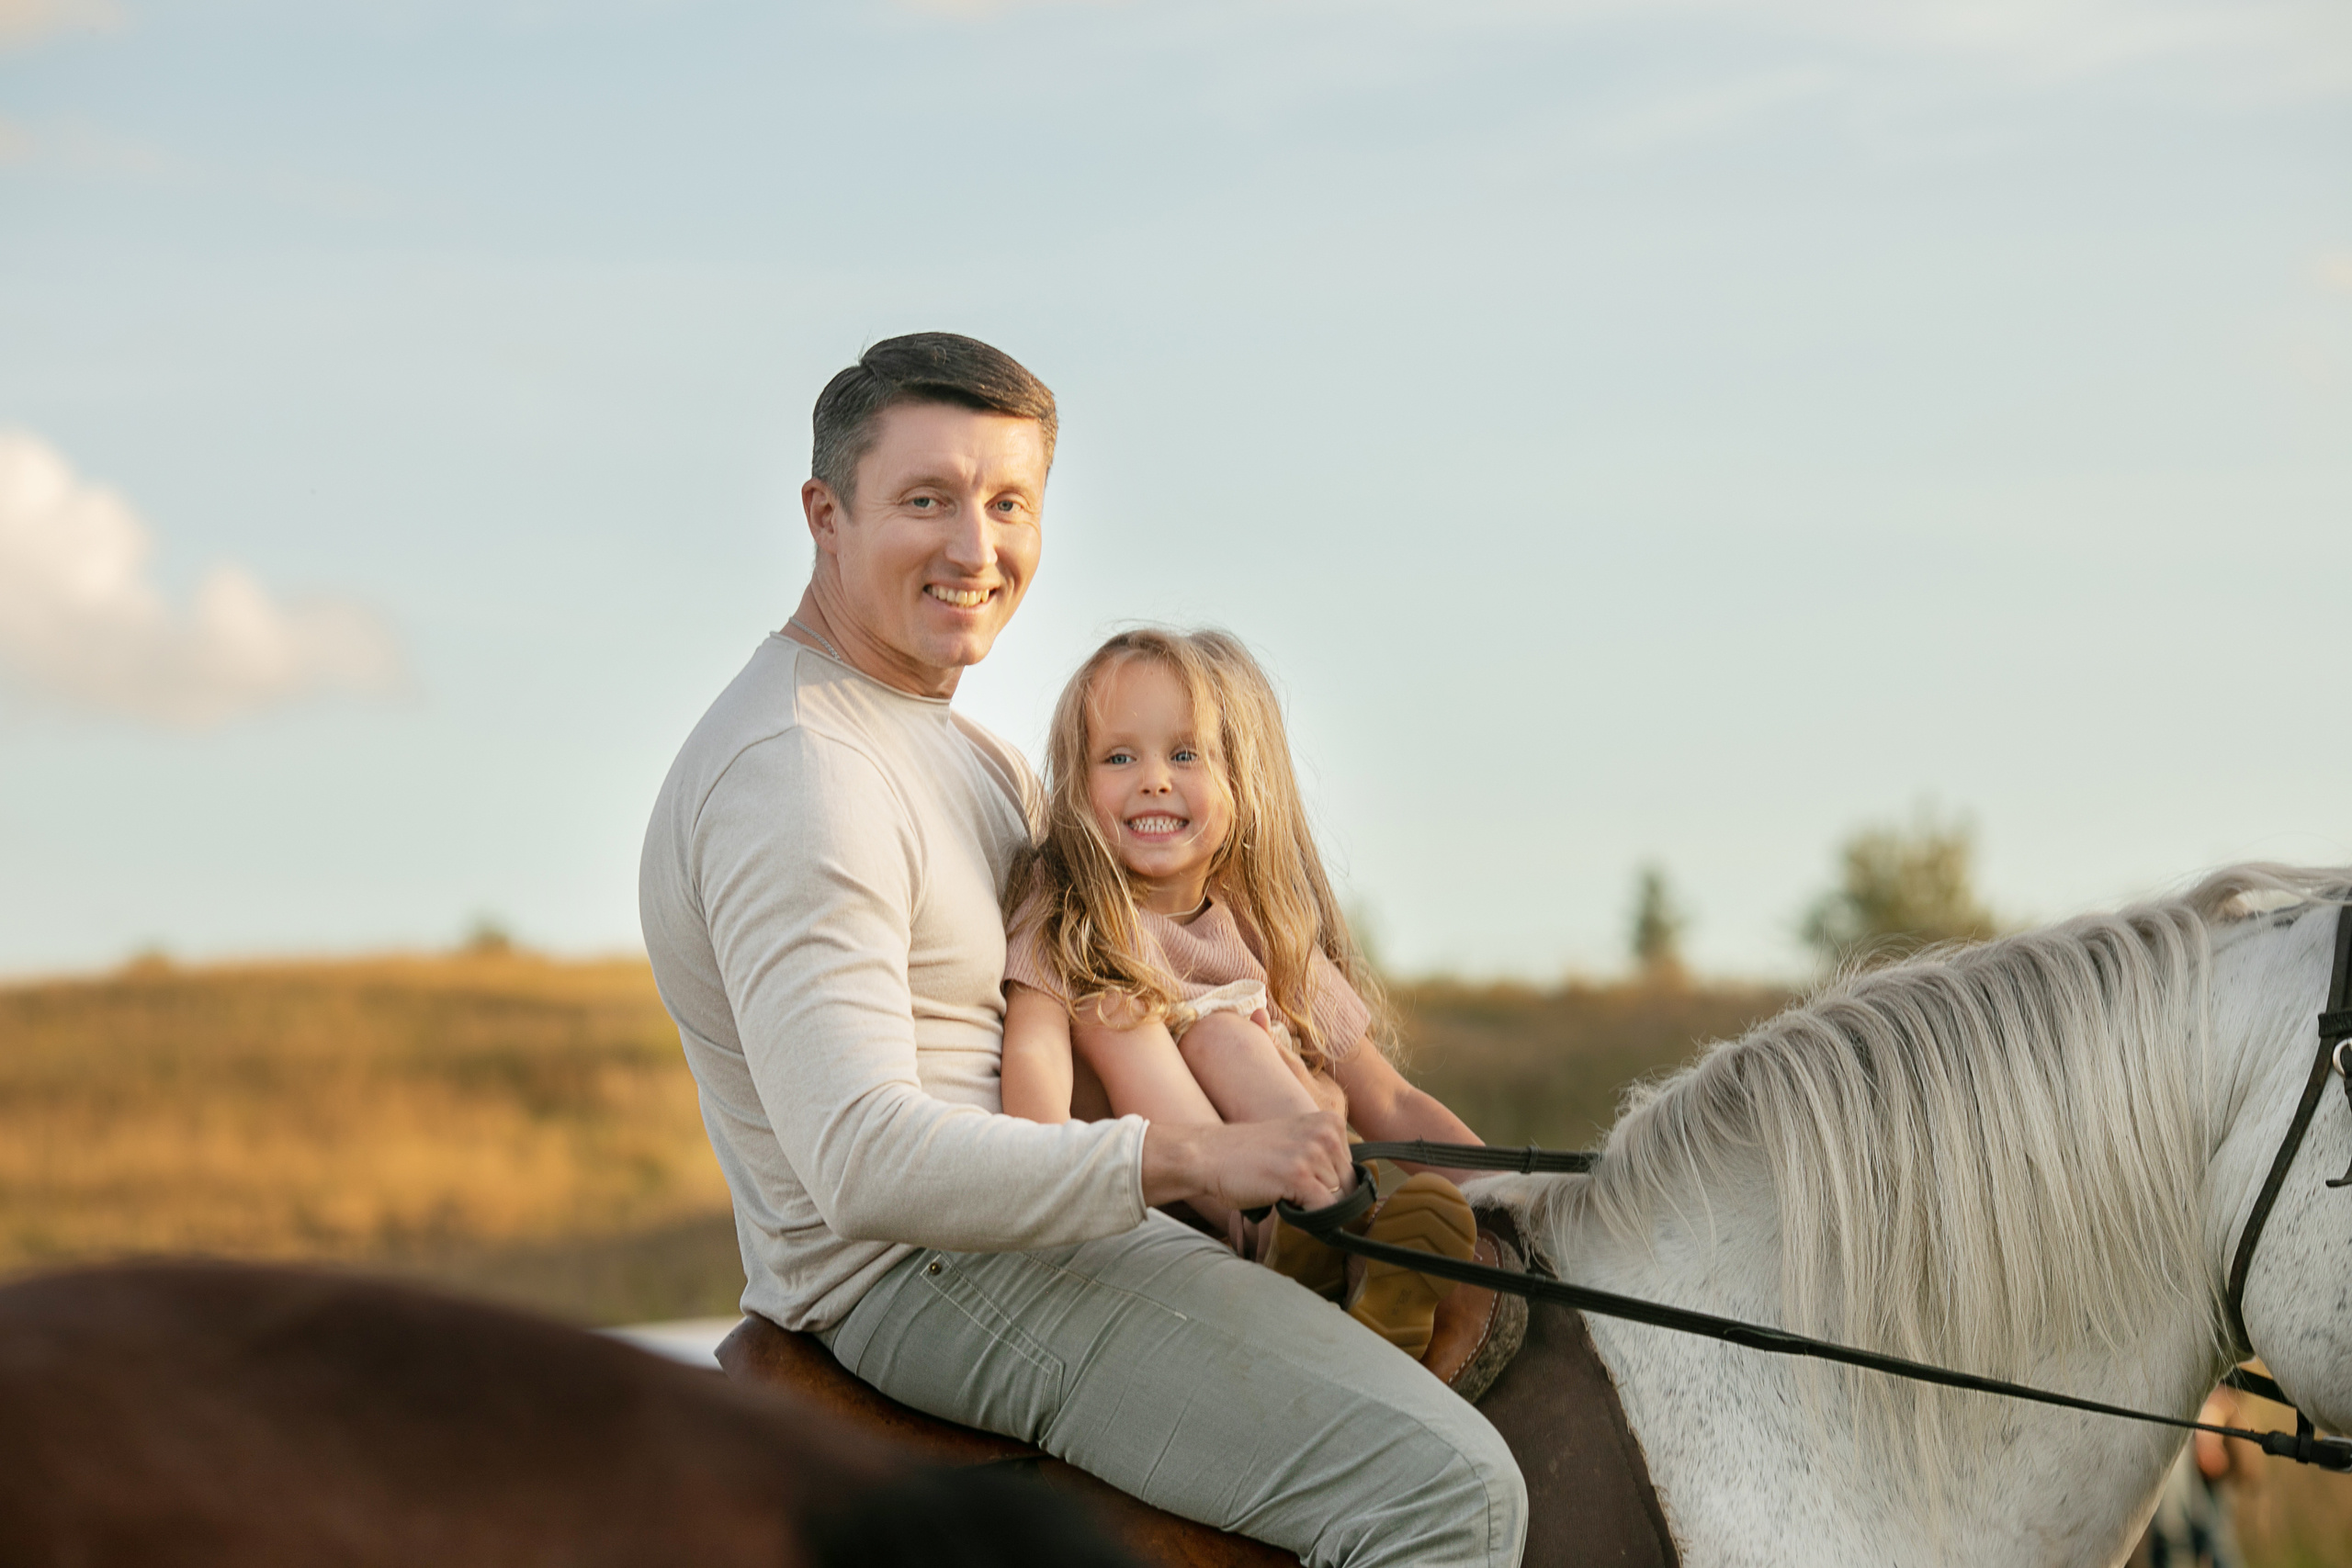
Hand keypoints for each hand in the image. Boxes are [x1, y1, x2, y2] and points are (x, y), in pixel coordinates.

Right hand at [1141, 1111, 1353, 1213]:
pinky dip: (1310, 1222)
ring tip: (1283, 1194)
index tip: (1309, 1188)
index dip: (1334, 1188)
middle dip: (1325, 1200)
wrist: (1209, 1156)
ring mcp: (1312, 1153)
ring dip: (1312, 1208)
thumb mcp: (1297, 1142)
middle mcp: (1326, 1133)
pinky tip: (1285, 1208)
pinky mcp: (1298, 1176)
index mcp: (1330, 1122)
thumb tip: (1358, 1197)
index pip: (1354, 1170)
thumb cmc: (1250, 1156)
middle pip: (1348, 1188)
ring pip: (1337, 1202)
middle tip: (1291, 1193)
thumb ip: (1326, 1158)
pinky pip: (1324, 1213)